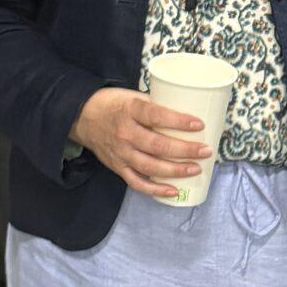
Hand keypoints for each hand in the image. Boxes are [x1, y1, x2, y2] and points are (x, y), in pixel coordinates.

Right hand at [70, 86, 209, 197]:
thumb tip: (187, 112)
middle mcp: (124, 133)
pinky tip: (173, 190)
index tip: (199, 124)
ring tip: (196, 169)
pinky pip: (137, 182)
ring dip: (176, 170)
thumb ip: (154, 105)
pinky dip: (155, 189)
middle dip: (185, 150)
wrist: (81, 117)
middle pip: (158, 145)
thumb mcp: (132, 96)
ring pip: (150, 166)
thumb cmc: (113, 104)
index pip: (156, 115)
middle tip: (205, 151)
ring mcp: (120, 153)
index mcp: (129, 110)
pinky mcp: (117, 167)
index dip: (178, 121)